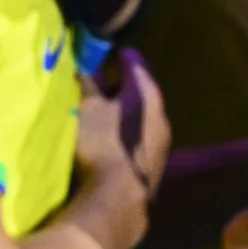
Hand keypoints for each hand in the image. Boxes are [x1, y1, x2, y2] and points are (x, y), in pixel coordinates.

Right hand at [80, 47, 168, 194]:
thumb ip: (88, 86)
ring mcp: (162, 143)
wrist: (119, 197)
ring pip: (141, 118)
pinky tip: (111, 139)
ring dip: (124, 113)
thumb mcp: (88, 108)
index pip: (136, 66)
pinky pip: (139, 138)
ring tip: (102, 113)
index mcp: (148, 95)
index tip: (111, 52)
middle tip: (101, 83)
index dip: (122, 57)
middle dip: (121, 87)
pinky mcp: (155, 165)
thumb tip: (85, 67)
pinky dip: (126, 132)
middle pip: (141, 93)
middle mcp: (162, 116)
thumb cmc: (103, 142)